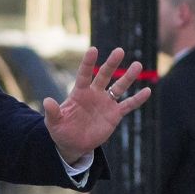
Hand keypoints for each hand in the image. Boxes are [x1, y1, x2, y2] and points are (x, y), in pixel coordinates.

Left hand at [42, 45, 150, 165]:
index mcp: (79, 93)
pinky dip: (137, 99)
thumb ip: (53, 112)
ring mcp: (105, 103)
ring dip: (128, 77)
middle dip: (111, 64)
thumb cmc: (61, 131)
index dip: (88, 62)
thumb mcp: (54, 123)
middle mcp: (94, 94)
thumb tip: (46, 101)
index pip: (84, 74)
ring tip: (137, 65)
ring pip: (119, 87)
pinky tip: (147, 91)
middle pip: (104, 75)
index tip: (93, 49)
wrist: (73, 144)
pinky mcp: (114, 115)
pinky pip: (128, 105)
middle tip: (119, 51)